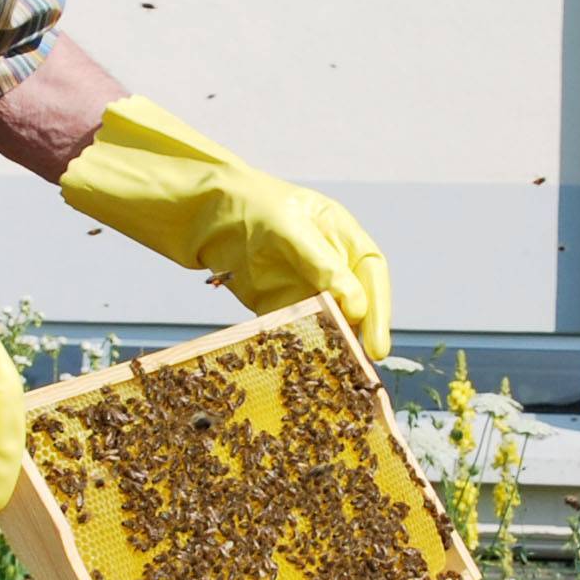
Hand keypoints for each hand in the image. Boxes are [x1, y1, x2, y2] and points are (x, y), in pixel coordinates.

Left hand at [60, 96, 395, 357]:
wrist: (200, 212)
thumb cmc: (249, 205)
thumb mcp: (289, 228)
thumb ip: (322, 264)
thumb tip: (356, 306)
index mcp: (340, 235)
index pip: (371, 273)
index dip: (379, 309)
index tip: (377, 344)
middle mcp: (329, 262)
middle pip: (356, 303)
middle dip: (361, 334)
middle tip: (362, 367)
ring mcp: (304, 285)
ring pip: (329, 321)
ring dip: (333, 345)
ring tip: (338, 374)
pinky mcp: (278, 304)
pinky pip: (297, 329)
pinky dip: (302, 347)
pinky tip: (304, 368)